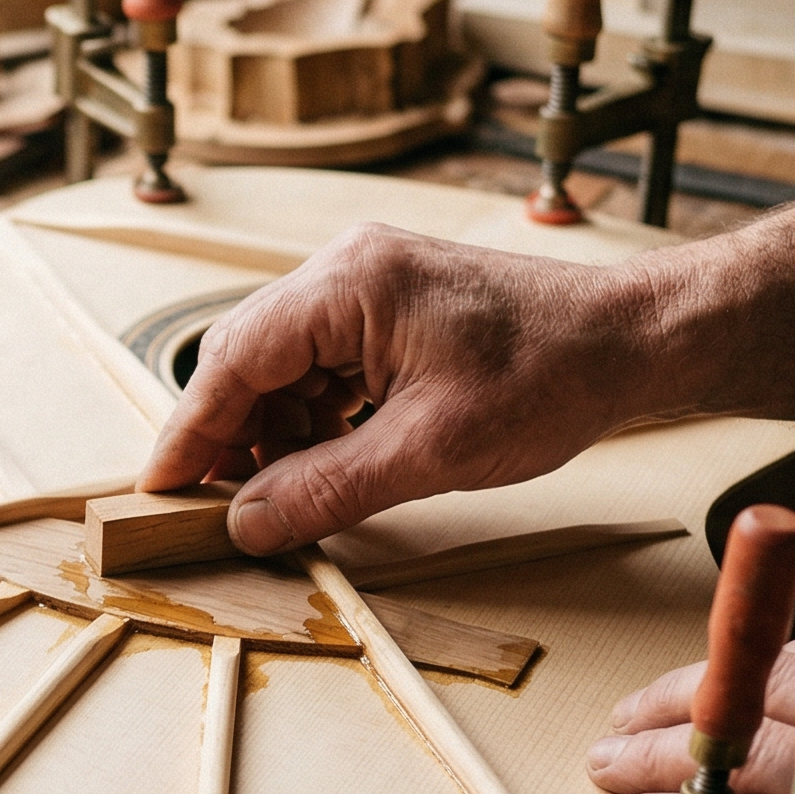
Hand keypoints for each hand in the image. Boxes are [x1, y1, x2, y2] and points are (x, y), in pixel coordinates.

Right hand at [138, 223, 652, 553]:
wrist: (633, 341)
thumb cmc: (551, 375)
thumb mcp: (430, 452)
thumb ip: (326, 488)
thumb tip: (246, 523)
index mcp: (348, 284)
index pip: (233, 359)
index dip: (191, 431)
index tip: (161, 489)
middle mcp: (346, 270)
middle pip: (248, 358)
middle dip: (228, 437)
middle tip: (213, 507)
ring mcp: (368, 285)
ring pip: (281, 366)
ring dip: (271, 433)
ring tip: (276, 496)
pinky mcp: (389, 309)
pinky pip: (321, 364)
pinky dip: (310, 418)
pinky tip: (321, 462)